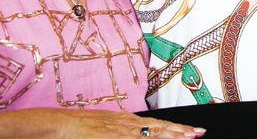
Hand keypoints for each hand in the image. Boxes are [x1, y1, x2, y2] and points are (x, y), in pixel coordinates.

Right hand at [0, 109, 206, 138]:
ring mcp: (119, 130)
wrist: (57, 123)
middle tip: (199, 133)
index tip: (192, 130)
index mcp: (125, 120)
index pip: (155, 125)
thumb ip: (119, 132)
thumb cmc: (77, 128)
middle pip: (158, 128)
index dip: (174, 128)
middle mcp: (126, 123)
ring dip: (170, 135)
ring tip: (188, 137)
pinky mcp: (110, 136)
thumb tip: (135, 135)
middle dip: (180, 131)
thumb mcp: (102, 128)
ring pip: (150, 133)